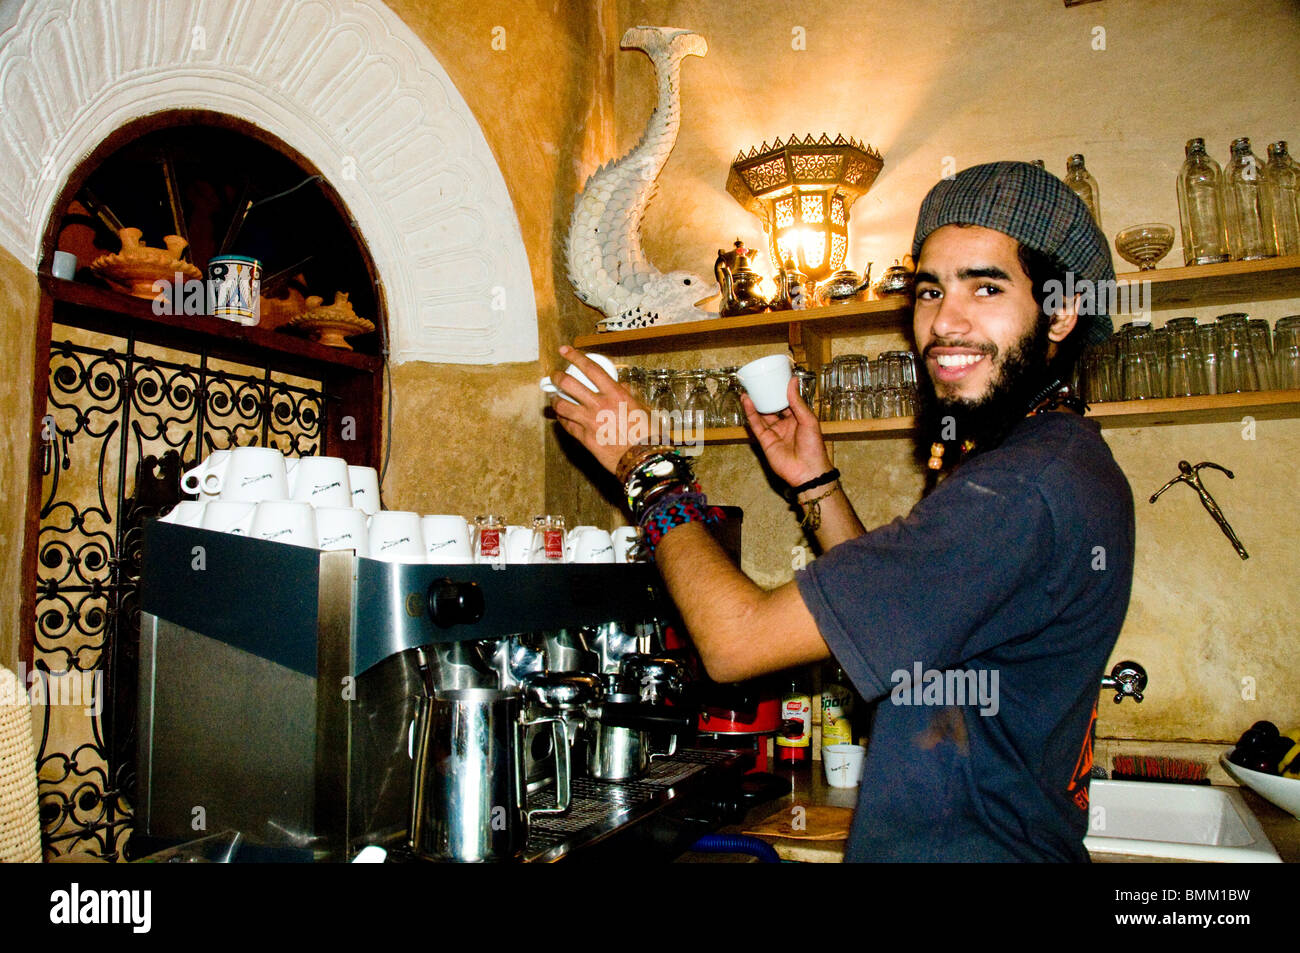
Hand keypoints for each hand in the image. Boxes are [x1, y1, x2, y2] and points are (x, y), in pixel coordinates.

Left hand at [549, 345, 654, 474]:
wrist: (641, 459)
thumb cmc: (647, 434)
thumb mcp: (643, 408)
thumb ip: (630, 395)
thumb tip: (624, 387)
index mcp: (615, 394)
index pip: (590, 369)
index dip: (575, 357)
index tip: (565, 351)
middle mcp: (599, 405)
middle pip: (569, 384)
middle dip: (557, 377)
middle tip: (554, 376)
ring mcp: (589, 421)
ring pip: (562, 405)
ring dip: (555, 400)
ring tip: (554, 398)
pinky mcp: (584, 438)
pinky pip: (567, 425)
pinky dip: (562, 419)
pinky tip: (562, 418)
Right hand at [742, 377, 831, 486]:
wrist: (807, 470)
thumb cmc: (813, 447)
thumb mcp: (808, 420)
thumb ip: (797, 402)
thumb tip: (793, 381)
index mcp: (798, 419)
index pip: (787, 402)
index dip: (781, 392)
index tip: (775, 379)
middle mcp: (785, 425)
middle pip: (772, 407)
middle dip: (765, 396)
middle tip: (758, 383)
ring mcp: (774, 433)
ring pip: (762, 415)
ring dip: (755, 402)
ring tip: (748, 389)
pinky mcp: (765, 441)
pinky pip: (756, 425)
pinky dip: (751, 413)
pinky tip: (747, 402)